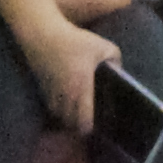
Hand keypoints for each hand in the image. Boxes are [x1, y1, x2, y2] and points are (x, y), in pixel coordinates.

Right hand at [12, 13, 120, 137]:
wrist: (43, 35)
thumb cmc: (76, 40)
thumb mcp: (103, 47)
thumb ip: (116, 61)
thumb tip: (119, 72)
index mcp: (81, 86)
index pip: (83, 118)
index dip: (89, 127)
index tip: (96, 126)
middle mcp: (64, 94)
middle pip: (70, 123)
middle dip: (78, 126)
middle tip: (89, 122)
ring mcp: (51, 93)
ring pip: (58, 116)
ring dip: (67, 119)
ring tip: (78, 116)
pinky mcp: (42, 88)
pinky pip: (50, 107)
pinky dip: (58, 110)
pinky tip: (66, 105)